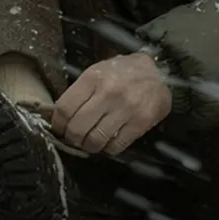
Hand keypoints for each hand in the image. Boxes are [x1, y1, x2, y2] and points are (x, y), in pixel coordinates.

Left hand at [52, 52, 171, 155]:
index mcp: (94, 77)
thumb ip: (80, 91)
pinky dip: (108, 148)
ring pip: (95, 141)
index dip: (58, 124)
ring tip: (90, 141)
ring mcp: (126, 109)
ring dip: (89, 146)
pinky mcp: (140, 122)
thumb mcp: (98, 71)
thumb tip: (60, 117)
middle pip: (77, 128)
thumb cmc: (123, 72)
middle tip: (75, 138)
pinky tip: (109, 141)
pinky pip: (115, 146)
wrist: (161, 73)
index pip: (64, 109)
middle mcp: (109, 93)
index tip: (60, 128)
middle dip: (72, 138)